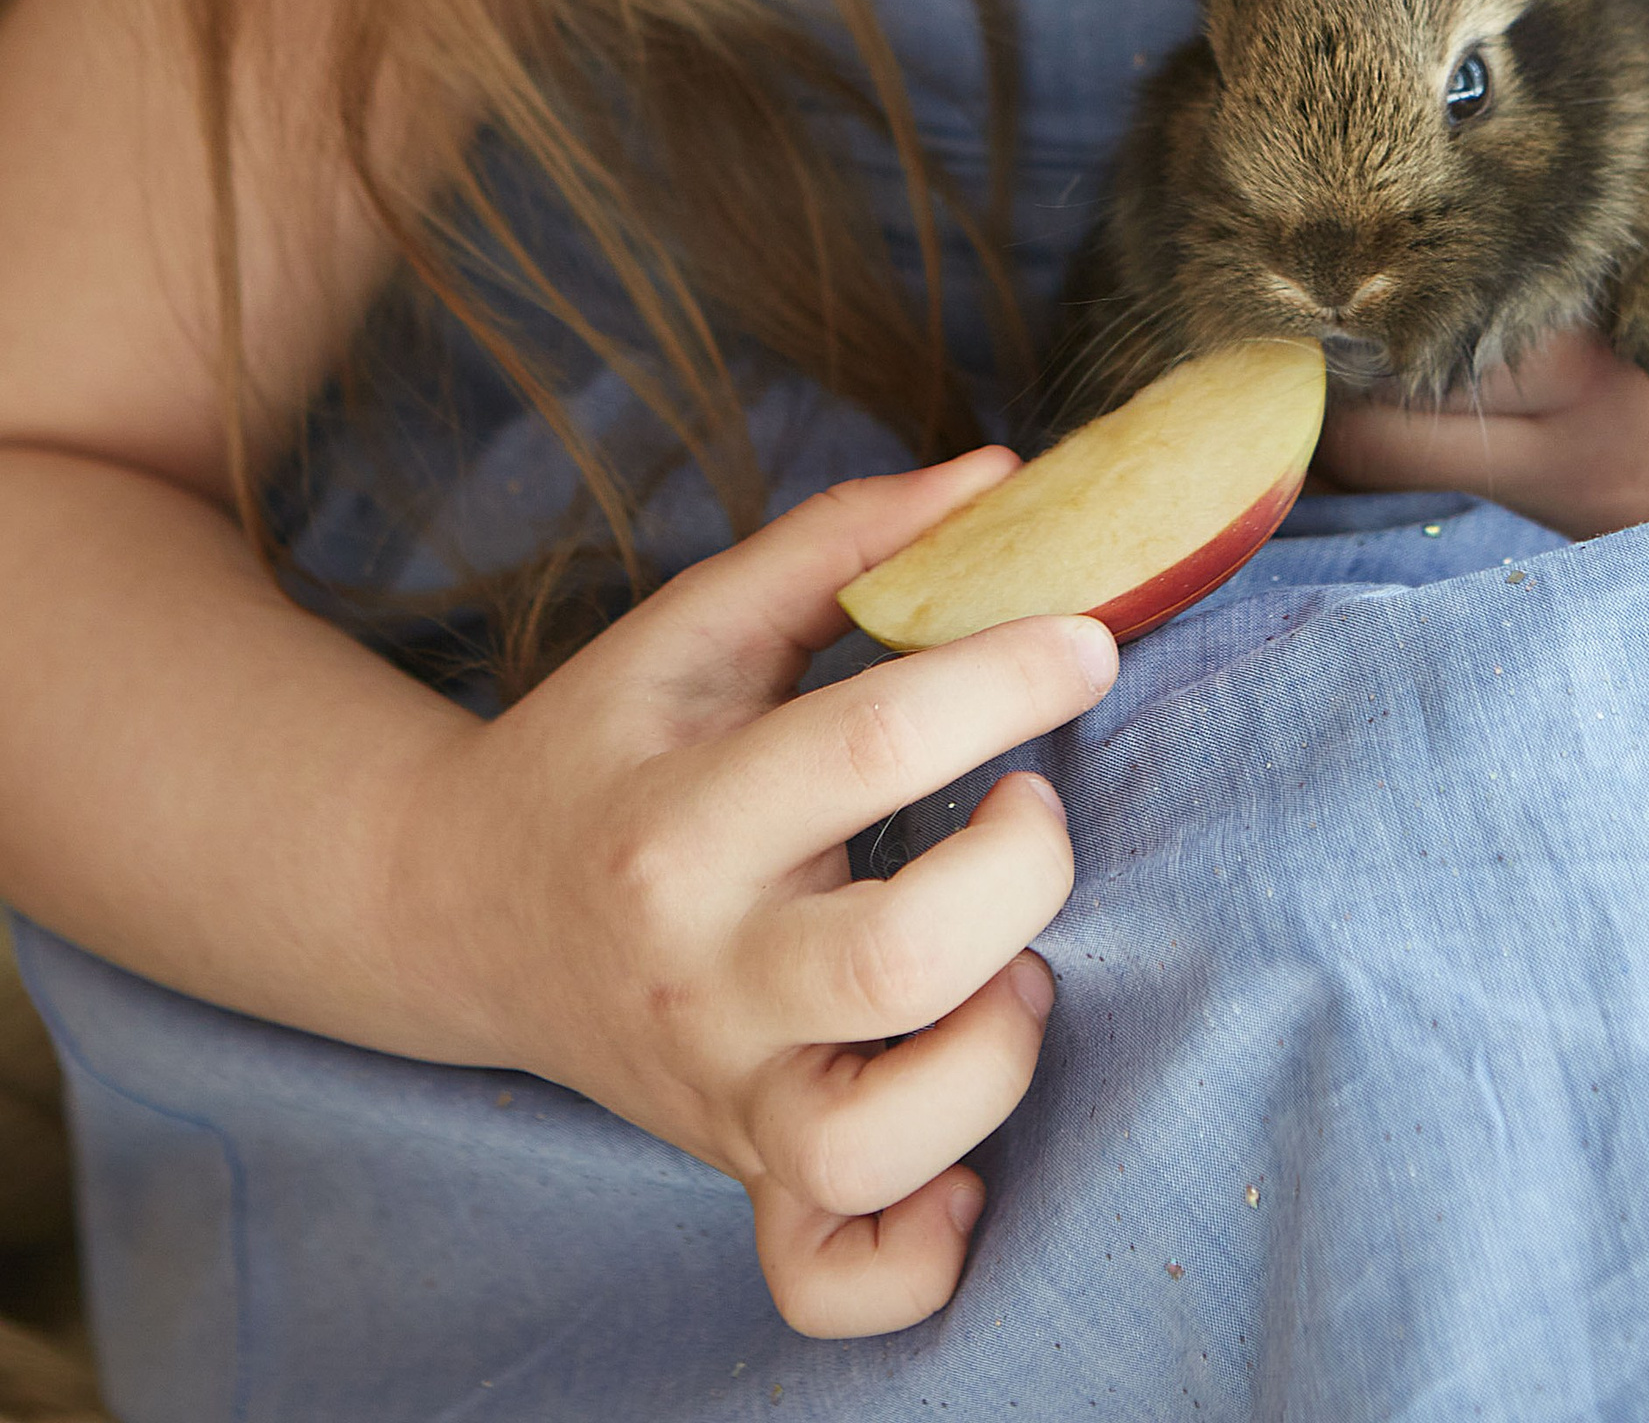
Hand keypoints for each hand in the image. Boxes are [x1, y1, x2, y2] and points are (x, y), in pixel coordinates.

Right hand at [396, 453, 1117, 1336]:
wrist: (460, 905)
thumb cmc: (612, 745)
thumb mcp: (701, 625)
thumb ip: (848, 543)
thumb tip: (1002, 474)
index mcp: (682, 812)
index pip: (877, 738)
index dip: (1016, 675)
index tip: (1086, 641)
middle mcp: (698, 969)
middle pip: (898, 962)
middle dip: (1019, 873)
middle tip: (1031, 810)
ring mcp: (717, 1091)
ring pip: (872, 1143)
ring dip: (991, 1060)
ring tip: (1014, 974)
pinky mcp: (737, 1172)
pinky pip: (830, 1278)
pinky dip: (919, 1252)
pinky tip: (970, 1162)